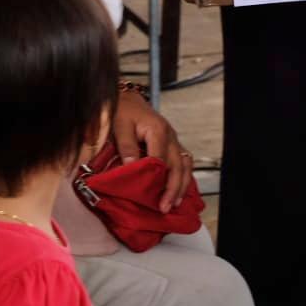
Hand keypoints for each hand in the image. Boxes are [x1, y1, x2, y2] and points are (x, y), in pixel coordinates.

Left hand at [106, 89, 192, 212]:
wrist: (127, 99)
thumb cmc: (122, 110)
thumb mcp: (120, 126)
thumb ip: (126, 146)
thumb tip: (132, 166)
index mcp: (158, 130)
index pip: (161, 161)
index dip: (158, 181)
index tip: (154, 198)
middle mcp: (170, 136)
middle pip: (178, 166)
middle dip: (173, 188)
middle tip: (165, 207)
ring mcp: (173, 140)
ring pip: (185, 165)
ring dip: (181, 185)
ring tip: (174, 203)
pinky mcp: (172, 144)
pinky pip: (183, 162)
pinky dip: (183, 177)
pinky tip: (178, 190)